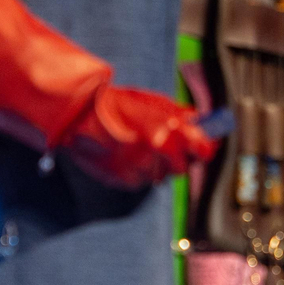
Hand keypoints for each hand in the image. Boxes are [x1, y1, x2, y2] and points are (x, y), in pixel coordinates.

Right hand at [63, 86, 218, 188]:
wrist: (79, 118)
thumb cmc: (116, 105)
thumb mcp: (152, 102)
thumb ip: (179, 115)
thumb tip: (199, 122)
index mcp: (168, 133)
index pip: (203, 150)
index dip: (204, 148)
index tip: (203, 146)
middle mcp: (157, 155)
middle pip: (182, 168)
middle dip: (177, 158)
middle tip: (164, 144)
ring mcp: (141, 170)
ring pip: (160, 175)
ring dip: (156, 165)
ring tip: (137, 146)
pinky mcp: (126, 181)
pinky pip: (141, 180)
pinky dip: (138, 170)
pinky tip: (125, 154)